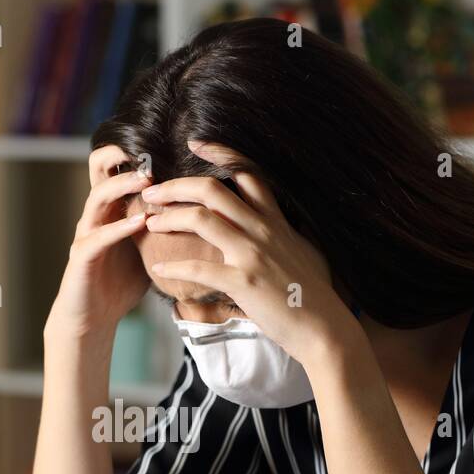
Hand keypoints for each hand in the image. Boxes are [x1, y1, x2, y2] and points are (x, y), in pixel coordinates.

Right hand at [48, 145, 150, 340]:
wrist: (92, 318)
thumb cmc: (121, 283)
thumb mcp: (149, 248)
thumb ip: (166, 227)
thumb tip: (208, 215)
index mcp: (112, 208)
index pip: (117, 166)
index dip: (135, 150)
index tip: (169, 142)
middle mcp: (96, 214)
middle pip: (99, 169)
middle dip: (124, 156)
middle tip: (154, 152)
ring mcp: (86, 233)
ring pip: (97, 197)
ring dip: (122, 186)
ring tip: (147, 180)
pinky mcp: (81, 257)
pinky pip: (98, 237)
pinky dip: (119, 228)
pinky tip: (140, 223)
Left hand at [142, 141, 357, 364]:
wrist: (324, 328)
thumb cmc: (315, 294)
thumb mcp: (305, 251)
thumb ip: (287, 232)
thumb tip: (283, 224)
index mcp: (276, 220)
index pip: (248, 173)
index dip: (220, 153)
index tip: (194, 144)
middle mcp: (263, 230)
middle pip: (213, 190)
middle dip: (176, 186)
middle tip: (153, 192)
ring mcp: (252, 254)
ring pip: (202, 219)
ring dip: (169, 217)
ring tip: (150, 221)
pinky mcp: (243, 282)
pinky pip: (200, 268)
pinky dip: (176, 266)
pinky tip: (160, 267)